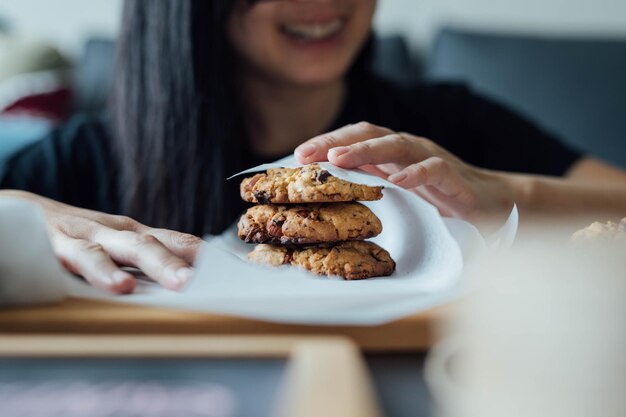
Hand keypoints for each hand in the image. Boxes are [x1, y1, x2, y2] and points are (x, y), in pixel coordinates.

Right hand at [2, 191, 201, 293]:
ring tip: (180, 284)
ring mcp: (90, 235)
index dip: (206, 255)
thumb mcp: (114, 246)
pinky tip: (119, 287)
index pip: (178, 241)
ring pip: (126, 249)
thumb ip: (144, 262)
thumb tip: (186, 285)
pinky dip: (103, 272)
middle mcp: (118, 231)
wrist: (20, 212)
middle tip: (217, 281)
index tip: (237, 272)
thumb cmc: (77, 236)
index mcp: (135, 234)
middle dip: (188, 262)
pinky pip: (83, 259)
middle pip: (157, 244)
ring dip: (157, 264)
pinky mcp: (58, 245)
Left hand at [295, 122, 514, 228]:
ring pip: (396, 145)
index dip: (327, 142)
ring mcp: (430, 159)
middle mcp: (407, 149)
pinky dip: (416, 173)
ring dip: (365, 150)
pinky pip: (433, 169)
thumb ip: (370, 183)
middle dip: (335, 142)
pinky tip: (398, 182)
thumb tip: (328, 192)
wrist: (488, 204)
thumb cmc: (437, 198)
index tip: (298, 155)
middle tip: (306, 154)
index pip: (355, 138)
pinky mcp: (452, 177)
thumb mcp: (397, 191)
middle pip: (368, 134)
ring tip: (338, 159)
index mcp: (391, 153)